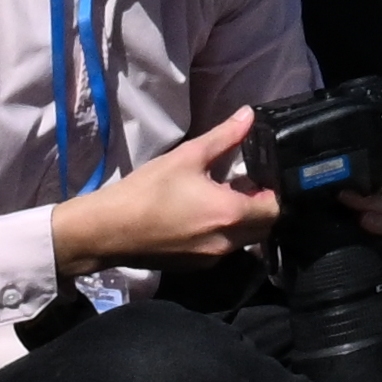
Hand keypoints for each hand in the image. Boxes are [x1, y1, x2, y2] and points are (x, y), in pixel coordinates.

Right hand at [53, 103, 282, 272]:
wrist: (106, 230)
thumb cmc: (147, 191)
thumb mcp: (187, 157)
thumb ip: (224, 137)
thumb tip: (249, 115)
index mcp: (230, 214)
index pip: (274, 208)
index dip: (274, 190)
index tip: (262, 174)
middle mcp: (226, 243)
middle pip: (264, 227)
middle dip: (261, 207)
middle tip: (246, 183)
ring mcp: (210, 259)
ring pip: (244, 241)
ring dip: (243, 221)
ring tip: (225, 195)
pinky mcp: (194, 267)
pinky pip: (223, 250)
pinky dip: (224, 233)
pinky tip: (204, 214)